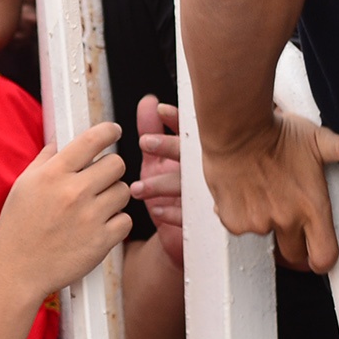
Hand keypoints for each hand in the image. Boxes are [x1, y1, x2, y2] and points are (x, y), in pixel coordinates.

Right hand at [0, 121, 131, 297]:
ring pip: (124, 191)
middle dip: (111, 169)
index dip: (108, 131)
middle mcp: (73, 192)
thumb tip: (61, 138)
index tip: (114, 131)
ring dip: (114, 196)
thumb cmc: (18, 226)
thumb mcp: (24, 185)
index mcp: (53, 174)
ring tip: (96, 206)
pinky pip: (126, 220)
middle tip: (100, 180)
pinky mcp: (101, 241)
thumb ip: (46, 160)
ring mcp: (89, 217)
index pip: (92, 140)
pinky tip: (99, 226)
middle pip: (117, 163)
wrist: (16, 270)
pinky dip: (117, 223)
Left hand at [133, 97, 182, 267]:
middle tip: (145, 142)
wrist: (177, 236)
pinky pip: (189, 215)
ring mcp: (201, 194)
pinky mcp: (198, 219)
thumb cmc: (169, 192)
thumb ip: (151, 130)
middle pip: (188, 154)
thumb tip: (148, 102)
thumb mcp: (156, 159)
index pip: (189, 131)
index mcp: (191, 154)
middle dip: (168, 146)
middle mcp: (199, 171)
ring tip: (138, 188)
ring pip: (186, 185)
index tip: (161, 111)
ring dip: (162, 184)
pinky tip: (158, 209)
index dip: (176, 119)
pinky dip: (173, 212)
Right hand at [203, 111, 338, 272]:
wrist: (237, 129)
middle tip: (288, 217)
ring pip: (265, 236)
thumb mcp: (315, 139)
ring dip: (265, 222)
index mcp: (312, 206)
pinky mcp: (235, 222)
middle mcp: (287, 219)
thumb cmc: (276, 132)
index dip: (322, 259)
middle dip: (294, 244)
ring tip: (263, 192)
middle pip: (295, 256)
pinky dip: (242, 215)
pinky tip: (245, 192)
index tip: (318, 254)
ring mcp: (260, 223)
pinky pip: (241, 227)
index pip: (325, 256)